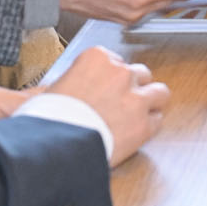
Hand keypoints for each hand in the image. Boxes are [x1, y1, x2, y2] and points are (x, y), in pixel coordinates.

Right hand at [42, 45, 170, 166]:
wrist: (53, 146)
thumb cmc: (47, 119)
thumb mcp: (56, 87)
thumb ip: (79, 79)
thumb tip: (82, 88)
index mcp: (97, 58)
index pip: (116, 62)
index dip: (112, 79)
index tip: (105, 91)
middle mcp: (120, 73)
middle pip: (140, 74)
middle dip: (134, 88)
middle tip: (122, 104)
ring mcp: (135, 98)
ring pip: (159, 93)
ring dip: (150, 103)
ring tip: (138, 115)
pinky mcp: (143, 124)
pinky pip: (157, 120)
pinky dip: (148, 127)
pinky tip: (135, 133)